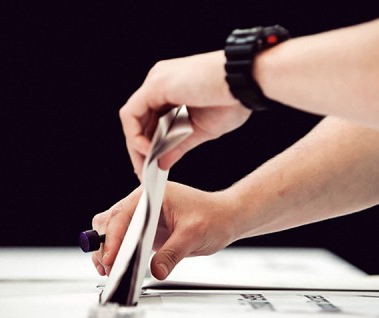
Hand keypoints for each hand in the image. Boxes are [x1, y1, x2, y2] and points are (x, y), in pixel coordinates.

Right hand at [91, 182, 236, 278]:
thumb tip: (156, 270)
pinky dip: (115, 252)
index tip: (111, 258)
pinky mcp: (144, 229)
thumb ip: (173, 253)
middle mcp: (142, 202)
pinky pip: (122, 238)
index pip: (122, 215)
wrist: (225, 218)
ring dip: (106, 248)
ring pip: (110, 229)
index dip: (113, 238)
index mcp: (151, 195)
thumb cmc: (213, 217)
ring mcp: (142, 215)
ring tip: (109, 269)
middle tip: (108, 268)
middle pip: (109, 220)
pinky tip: (117, 266)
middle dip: (104, 245)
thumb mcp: (194, 236)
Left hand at [119, 51, 251, 177]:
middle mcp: (159, 82)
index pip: (149, 121)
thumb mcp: (200, 130)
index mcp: (171, 90)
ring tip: (147, 167)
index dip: (147, 146)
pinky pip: (131, 114)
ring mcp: (156, 81)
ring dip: (136, 146)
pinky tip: (149, 151)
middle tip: (144, 175)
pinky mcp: (155, 85)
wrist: (246, 83)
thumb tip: (161, 164)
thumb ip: (177, 145)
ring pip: (132, 118)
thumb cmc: (232, 101)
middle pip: (138, 121)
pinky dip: (136, 136)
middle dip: (139, 151)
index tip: (150, 169)